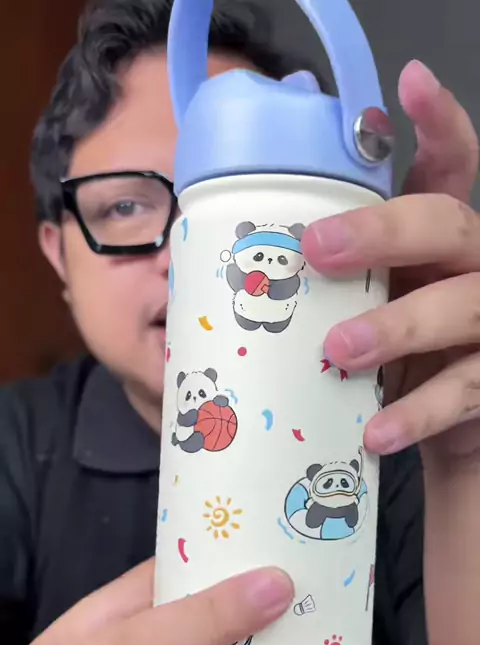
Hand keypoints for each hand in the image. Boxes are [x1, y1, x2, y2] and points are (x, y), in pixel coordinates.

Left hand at [302, 60, 479, 461]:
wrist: (431, 425)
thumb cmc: (385, 354)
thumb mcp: (356, 304)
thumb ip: (314, 281)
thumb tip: (189, 268)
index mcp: (434, 239)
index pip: (450, 166)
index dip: (440, 123)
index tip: (411, 83)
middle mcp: (471, 265)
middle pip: (448, 223)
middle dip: (385, 231)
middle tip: (318, 249)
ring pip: (462, 306)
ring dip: (398, 325)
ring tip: (338, 351)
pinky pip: (463, 392)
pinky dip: (416, 413)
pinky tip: (375, 432)